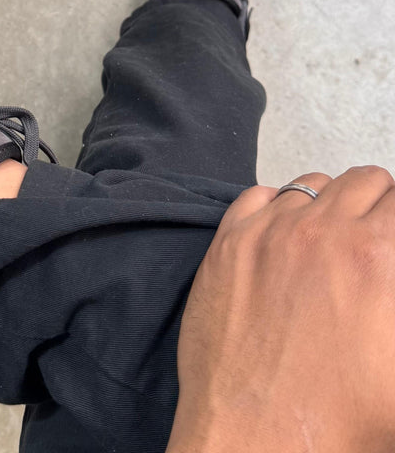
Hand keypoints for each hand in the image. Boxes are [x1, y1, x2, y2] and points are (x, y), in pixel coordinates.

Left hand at [167, 166, 394, 452]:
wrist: (258, 443)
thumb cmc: (341, 421)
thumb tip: (388, 270)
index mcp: (378, 257)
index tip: (393, 234)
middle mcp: (323, 232)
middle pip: (365, 180)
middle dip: (376, 206)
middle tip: (373, 239)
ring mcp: (269, 232)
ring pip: (313, 183)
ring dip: (328, 204)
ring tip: (328, 241)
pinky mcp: (228, 243)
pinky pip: (258, 195)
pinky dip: (275, 208)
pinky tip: (281, 241)